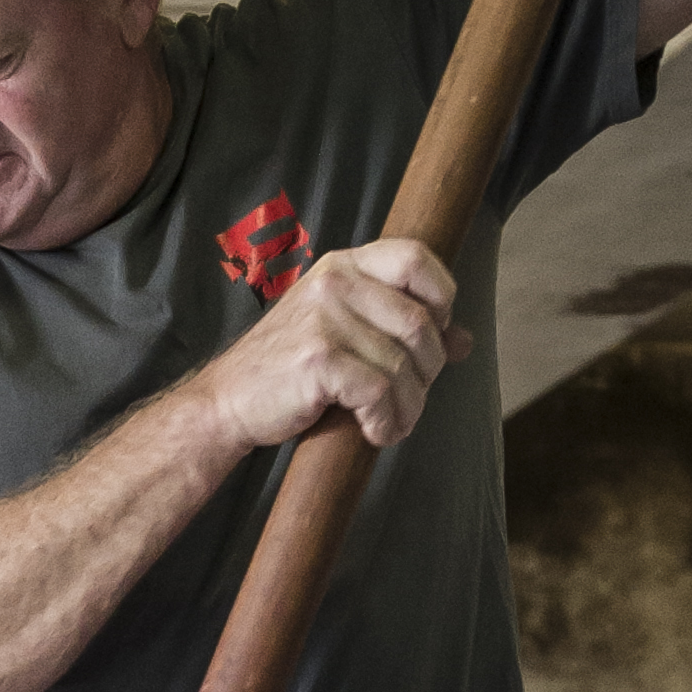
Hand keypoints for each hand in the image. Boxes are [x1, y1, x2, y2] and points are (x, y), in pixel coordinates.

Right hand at [204, 236, 468, 457]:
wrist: (227, 402)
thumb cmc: (289, 369)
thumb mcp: (344, 333)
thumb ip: (400, 329)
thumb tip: (464, 341)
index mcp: (343, 266)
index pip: (416, 258)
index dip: (442, 297)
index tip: (434, 334)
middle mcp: (335, 283)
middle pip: (420, 323)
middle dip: (427, 371)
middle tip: (409, 397)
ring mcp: (325, 319)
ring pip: (403, 366)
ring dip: (408, 408)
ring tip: (391, 424)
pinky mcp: (319, 359)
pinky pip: (379, 393)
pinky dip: (385, 422)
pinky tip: (373, 433)